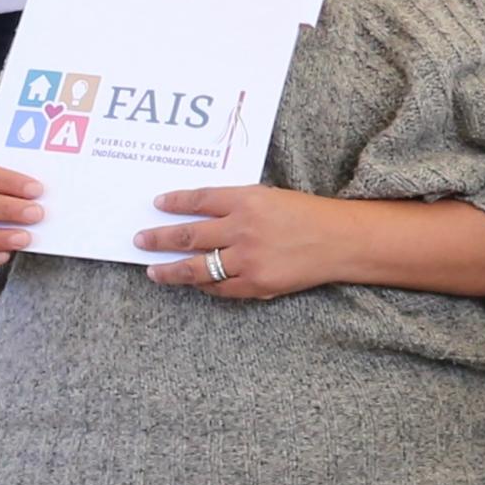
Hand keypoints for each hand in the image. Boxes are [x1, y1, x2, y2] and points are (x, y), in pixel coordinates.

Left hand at [134, 185, 344, 298]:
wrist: (343, 241)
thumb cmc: (310, 215)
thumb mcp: (273, 197)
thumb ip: (238, 204)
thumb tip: (200, 214)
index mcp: (248, 200)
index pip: (199, 199)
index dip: (175, 202)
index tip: (157, 204)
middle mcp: (244, 228)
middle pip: (188, 235)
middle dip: (159, 239)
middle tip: (140, 240)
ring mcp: (248, 258)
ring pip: (196, 267)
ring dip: (170, 270)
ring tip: (153, 271)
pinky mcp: (257, 283)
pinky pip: (220, 287)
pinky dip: (204, 285)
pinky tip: (193, 283)